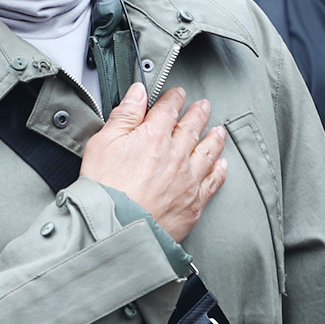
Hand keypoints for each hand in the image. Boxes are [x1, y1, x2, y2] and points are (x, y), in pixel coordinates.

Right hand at [79, 83, 226, 242]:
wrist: (115, 230)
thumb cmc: (104, 190)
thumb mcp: (103, 143)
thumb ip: (124, 116)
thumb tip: (137, 93)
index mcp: (154, 136)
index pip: (168, 109)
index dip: (174, 98)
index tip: (178, 93)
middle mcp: (177, 155)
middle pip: (192, 128)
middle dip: (198, 114)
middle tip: (203, 106)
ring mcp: (188, 179)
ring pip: (208, 152)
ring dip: (214, 139)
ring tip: (218, 131)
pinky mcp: (193, 203)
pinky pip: (213, 181)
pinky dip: (219, 170)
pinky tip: (221, 165)